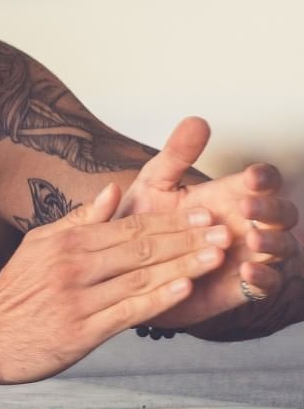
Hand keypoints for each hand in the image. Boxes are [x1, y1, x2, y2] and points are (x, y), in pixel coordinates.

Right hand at [0, 182, 229, 384]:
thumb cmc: (14, 292)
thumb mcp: (39, 244)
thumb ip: (78, 219)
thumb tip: (113, 191)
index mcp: (66, 242)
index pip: (129, 226)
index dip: (170, 219)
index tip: (202, 213)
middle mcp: (73, 266)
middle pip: (141, 248)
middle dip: (187, 237)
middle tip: (223, 230)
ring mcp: (79, 299)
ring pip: (141, 277)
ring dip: (183, 265)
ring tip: (216, 255)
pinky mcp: (82, 331)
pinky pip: (127, 311)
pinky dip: (158, 299)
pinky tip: (184, 289)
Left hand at [117, 117, 300, 329]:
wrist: (124, 267)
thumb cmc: (142, 222)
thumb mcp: (153, 184)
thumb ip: (175, 156)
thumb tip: (195, 122)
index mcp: (227, 195)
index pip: (262, 181)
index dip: (264, 178)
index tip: (252, 177)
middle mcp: (244, 223)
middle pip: (281, 212)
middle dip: (272, 208)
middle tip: (248, 206)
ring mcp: (246, 254)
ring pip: (282, 246)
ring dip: (273, 241)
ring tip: (252, 239)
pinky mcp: (238, 287)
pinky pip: (266, 284)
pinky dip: (263, 278)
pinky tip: (247, 271)